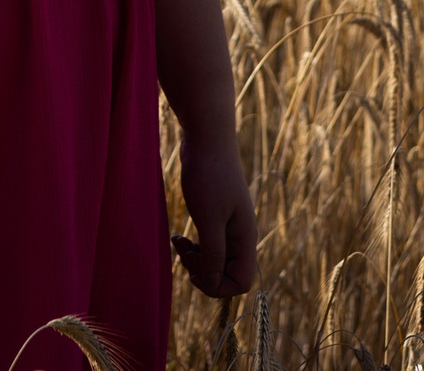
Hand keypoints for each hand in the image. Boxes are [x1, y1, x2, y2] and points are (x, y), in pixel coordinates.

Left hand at [172, 130, 256, 298]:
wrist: (206, 138)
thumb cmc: (208, 175)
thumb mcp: (209, 218)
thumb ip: (214, 254)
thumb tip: (215, 284)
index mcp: (245, 237)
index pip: (241, 282)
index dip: (217, 286)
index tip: (194, 269)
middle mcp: (241, 235)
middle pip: (228, 274)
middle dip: (203, 272)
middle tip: (183, 253)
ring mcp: (229, 225)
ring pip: (216, 260)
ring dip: (195, 259)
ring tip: (178, 243)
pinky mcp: (216, 216)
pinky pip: (208, 245)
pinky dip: (193, 246)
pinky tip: (178, 236)